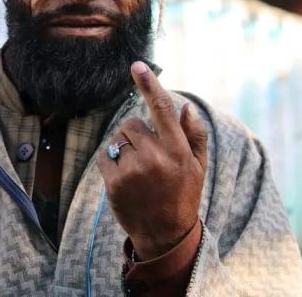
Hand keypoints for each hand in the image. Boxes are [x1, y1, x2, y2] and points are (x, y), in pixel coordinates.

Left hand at [97, 61, 207, 259]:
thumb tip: (186, 107)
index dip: (149, 85)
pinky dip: (110, 160)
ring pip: (117, 139)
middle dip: (137, 135)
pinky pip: (104, 155)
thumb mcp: (198, 167)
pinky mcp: (113, 183)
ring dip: (124, 148)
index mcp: (177, 151)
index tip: (137, 65)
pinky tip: (125, 177)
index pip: (162, 109)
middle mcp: (154, 158)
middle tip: (148, 157)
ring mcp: (132, 171)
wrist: (165, 236)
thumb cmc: (183, 195)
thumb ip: (194, 135)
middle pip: (132, 124)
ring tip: (138, 170)